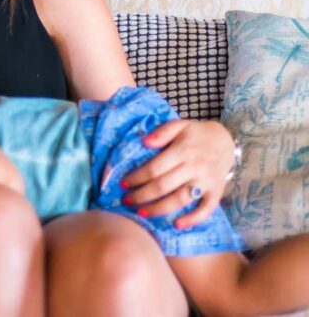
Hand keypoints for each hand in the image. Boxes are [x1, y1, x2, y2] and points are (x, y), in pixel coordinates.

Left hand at [120, 119, 234, 227]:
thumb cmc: (196, 134)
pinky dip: (193, 220)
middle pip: (163, 186)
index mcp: (182, 151)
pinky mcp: (216, 193)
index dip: (137, 178)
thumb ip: (162, 132)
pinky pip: (206, 210)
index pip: (154, 168)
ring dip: (159, 209)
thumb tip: (144, 142)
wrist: (227, 142)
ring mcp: (206, 182)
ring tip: (141, 213)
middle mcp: (194, 168)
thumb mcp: (179, 125)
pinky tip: (177, 225)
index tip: (123, 184)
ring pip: (180, 200)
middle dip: (142, 196)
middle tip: (126, 201)